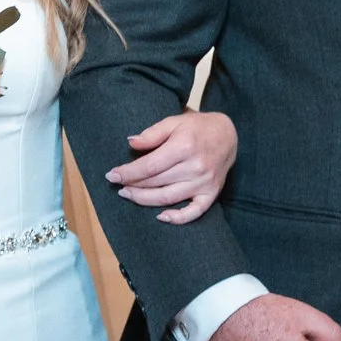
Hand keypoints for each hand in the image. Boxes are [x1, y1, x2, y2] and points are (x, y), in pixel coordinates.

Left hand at [107, 111, 237, 224]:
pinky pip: (194, 212)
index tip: (112, 175)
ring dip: (145, 200)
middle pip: (156, 183)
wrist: (228, 134)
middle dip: (133, 185)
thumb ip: (152, 133)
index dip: (128, 173)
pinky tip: (161, 217)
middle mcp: (195, 167)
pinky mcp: (212, 193)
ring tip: (129, 195)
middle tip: (118, 185)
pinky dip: (178, 218)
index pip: (149, 166)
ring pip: (168, 198)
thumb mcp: (174, 121)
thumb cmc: (198, 127)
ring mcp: (204, 182)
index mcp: (184, 146)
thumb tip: (130, 143)